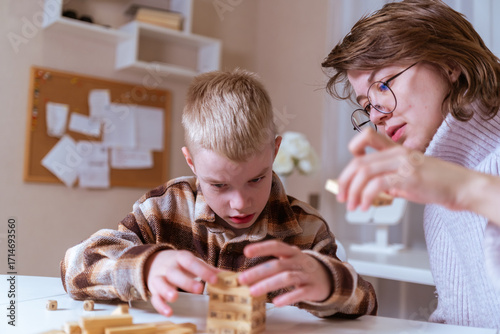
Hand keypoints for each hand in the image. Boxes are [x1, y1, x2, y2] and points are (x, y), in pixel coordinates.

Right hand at [144, 250, 218, 315]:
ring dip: (167, 290)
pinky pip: (154, 298)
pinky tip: (169, 312)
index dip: (203, 271)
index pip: (192, 262)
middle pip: (175, 272)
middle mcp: (169, 267)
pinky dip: (160, 306)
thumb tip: (231, 276)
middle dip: (186, 281)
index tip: (215, 280)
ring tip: (175, 297)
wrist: (155, 261)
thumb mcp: (194, 263)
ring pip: (161, 283)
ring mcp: (160, 278)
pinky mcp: (154, 290)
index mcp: (181, 258)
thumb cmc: (181, 264)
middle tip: (199, 289)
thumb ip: (210, 270)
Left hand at [238, 240, 331, 306]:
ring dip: (268, 284)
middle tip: (242, 279)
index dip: (261, 248)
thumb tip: (247, 274)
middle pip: (278, 264)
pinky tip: (276, 302)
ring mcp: (306, 274)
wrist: (327, 277)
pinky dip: (288, 297)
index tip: (246, 251)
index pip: (276, 246)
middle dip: (259, 272)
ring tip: (253, 292)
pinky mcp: (312, 289)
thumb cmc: (301, 268)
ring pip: (287, 278)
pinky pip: (300, 293)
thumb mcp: (289, 260)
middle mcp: (299, 261)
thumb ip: (272, 263)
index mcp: (291, 252)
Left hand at [337, 128, 467, 210]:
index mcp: (397, 150)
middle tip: (342, 196)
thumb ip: (390, 180)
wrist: (463, 187)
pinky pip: (377, 184)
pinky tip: (366, 206)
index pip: (367, 137)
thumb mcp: (409, 177)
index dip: (352, 149)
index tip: (349, 169)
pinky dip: (366, 197)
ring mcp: (403, 163)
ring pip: (364, 172)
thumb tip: (372, 190)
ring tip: (353, 205)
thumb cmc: (438, 183)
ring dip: (353, 192)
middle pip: (358, 161)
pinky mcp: (408, 177)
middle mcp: (398, 153)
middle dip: (345, 181)